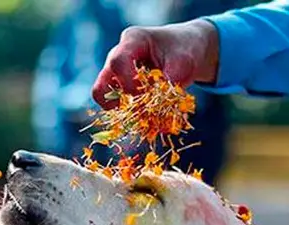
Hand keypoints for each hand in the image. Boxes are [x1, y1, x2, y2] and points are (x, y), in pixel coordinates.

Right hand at [92, 20, 218, 108]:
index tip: (148, 96)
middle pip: (102, 84)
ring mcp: (117, 71)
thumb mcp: (184, 62)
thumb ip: (171, 80)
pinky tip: (152, 120)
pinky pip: (117, 104)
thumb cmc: (184, 51)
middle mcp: (118, 55)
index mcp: (133, 40)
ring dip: (124, 111)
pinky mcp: (122, 86)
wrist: (186, 49)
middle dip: (121, 103)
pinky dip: (132, 115)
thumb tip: (159, 104)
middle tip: (143, 111)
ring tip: (148, 118)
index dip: (129, 84)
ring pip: (105, 97)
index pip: (118, 62)